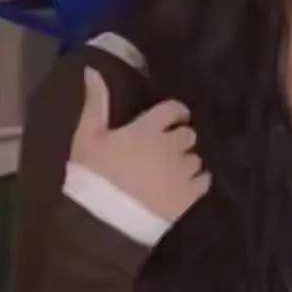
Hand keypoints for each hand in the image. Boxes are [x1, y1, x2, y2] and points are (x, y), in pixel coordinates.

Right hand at [70, 67, 210, 222]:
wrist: (104, 221)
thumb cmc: (93, 175)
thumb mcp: (87, 137)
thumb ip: (96, 103)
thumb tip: (93, 70)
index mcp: (148, 129)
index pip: (174, 110)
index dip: (175, 112)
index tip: (172, 118)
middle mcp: (172, 146)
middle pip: (188, 135)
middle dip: (179, 139)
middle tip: (164, 150)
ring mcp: (183, 171)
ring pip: (196, 158)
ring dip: (186, 161)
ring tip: (170, 172)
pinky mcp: (190, 195)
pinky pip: (204, 180)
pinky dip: (197, 181)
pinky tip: (183, 186)